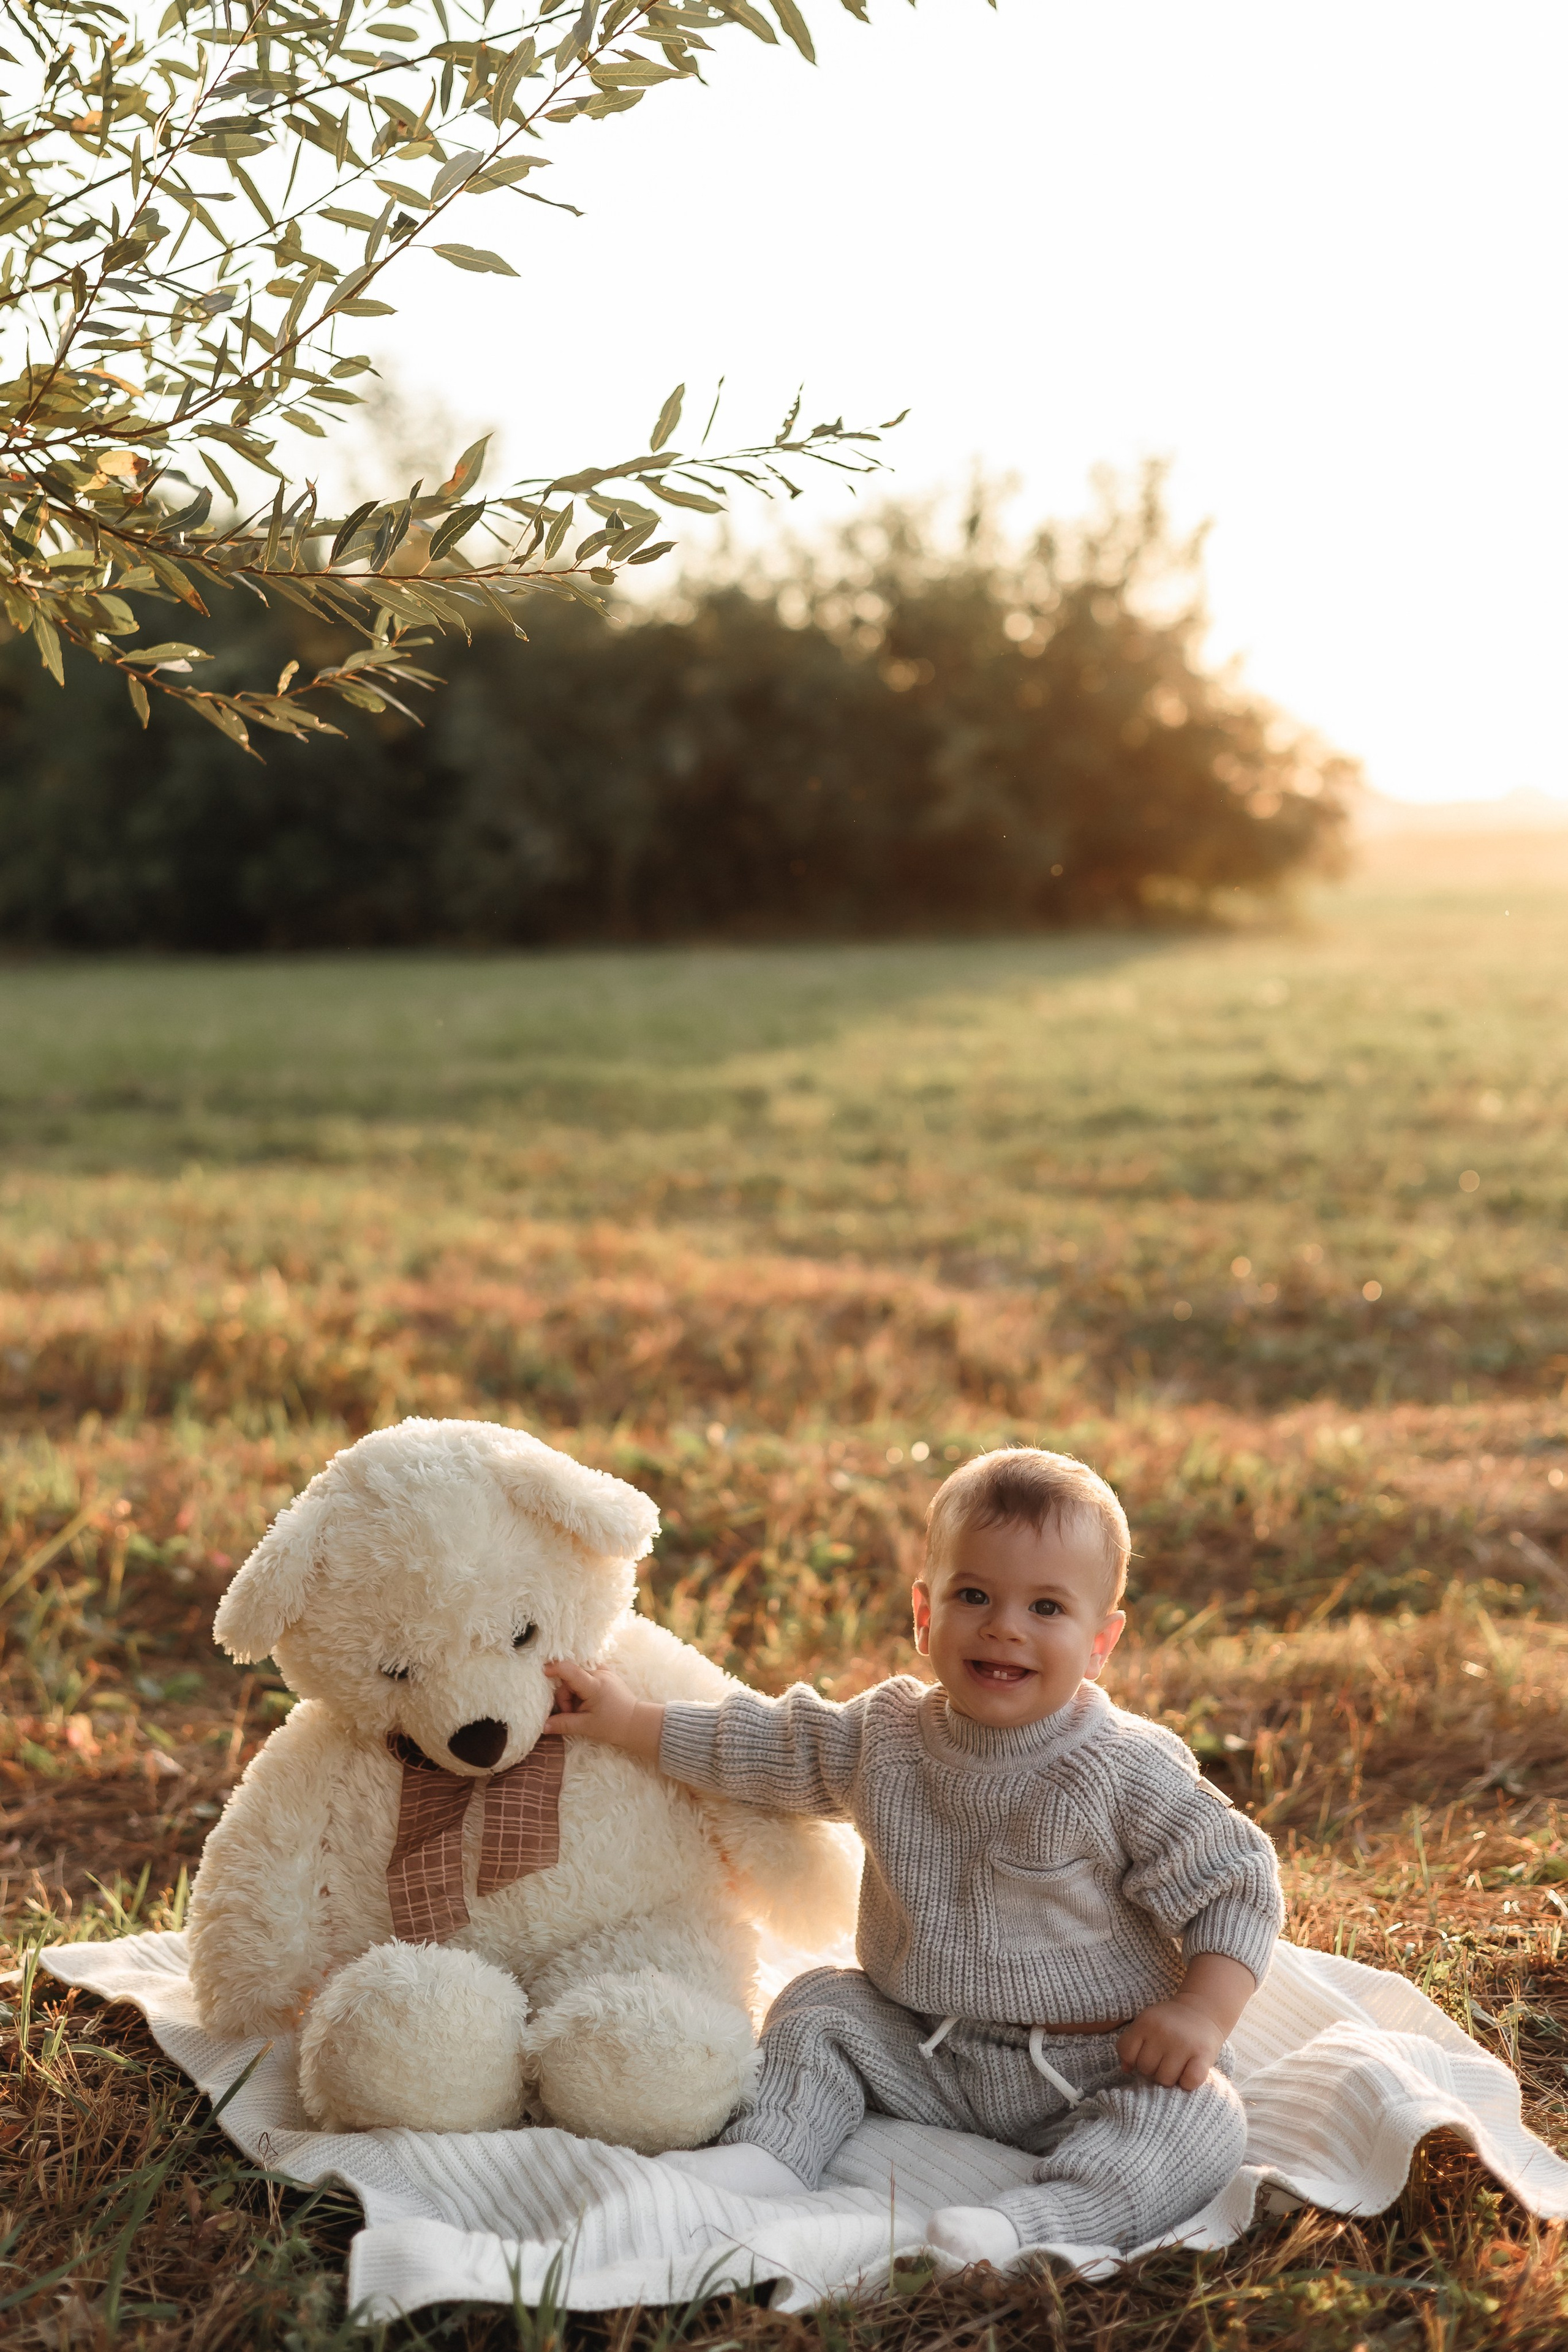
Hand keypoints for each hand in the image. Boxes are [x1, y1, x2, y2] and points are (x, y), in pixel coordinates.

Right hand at [541, 1659, 664, 1763]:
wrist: (636, 1723)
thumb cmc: (613, 1725)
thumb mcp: (586, 1726)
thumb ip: (564, 1724)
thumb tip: (544, 1726)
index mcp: (594, 1685)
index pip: (570, 1670)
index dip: (555, 1668)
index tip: (543, 1672)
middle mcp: (600, 1673)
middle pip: (571, 1678)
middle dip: (566, 1696)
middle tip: (572, 1713)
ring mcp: (605, 1672)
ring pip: (578, 1677)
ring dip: (574, 1692)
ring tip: (582, 1709)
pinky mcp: (608, 1675)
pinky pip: (587, 1676)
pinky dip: (582, 1687)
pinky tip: (587, 1700)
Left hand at [1117, 1997, 1224, 2090]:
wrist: (1203, 2009)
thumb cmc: (1170, 2022)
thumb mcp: (1146, 2023)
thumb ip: (1132, 2043)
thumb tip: (1126, 2069)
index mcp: (1146, 2022)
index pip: (1126, 2053)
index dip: (1134, 2058)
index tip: (1146, 2054)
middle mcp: (1163, 2031)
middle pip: (1145, 2069)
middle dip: (1153, 2069)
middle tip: (1164, 2059)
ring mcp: (1183, 2044)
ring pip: (1165, 2079)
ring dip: (1170, 2078)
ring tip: (1176, 2065)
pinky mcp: (1203, 2055)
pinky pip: (1189, 2082)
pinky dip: (1187, 2083)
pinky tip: (1189, 2071)